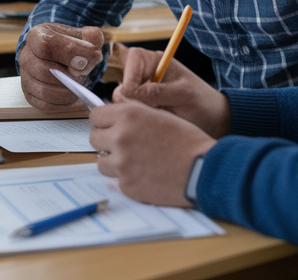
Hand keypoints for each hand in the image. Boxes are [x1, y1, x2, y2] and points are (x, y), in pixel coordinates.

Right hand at [18, 23, 105, 110]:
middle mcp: (26, 56)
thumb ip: (92, 39)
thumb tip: (90, 55)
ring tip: (80, 86)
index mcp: (38, 35)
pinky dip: (62, 104)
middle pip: (42, 70)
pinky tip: (75, 97)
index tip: (85, 61)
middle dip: (68, 76)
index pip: (46, 45)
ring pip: (42, 89)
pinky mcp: (30, 93)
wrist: (66, 54)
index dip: (69, 53)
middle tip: (82, 75)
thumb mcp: (86, 34)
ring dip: (66, 91)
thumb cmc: (75, 43)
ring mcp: (26, 76)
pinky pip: (43, 104)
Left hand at [90, 102, 216, 207]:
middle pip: (94, 138)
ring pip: (102, 161)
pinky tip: (147, 173)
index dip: (105, 120)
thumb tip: (114, 114)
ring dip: (115, 160)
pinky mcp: (126, 184)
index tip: (113, 125)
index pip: (95, 115)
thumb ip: (136, 112)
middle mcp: (120, 137)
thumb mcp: (162, 115)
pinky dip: (128, 177)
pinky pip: (116, 179)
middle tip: (127, 143)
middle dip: (108, 140)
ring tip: (138, 160)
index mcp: (130, 115)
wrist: (203, 169)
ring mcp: (121, 163)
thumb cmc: (188, 140)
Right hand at [113, 47, 230, 137]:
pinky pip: (128, 116)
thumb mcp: (181, 95)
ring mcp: (141, 94)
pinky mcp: (141, 110)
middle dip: (132, 101)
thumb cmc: (202, 102)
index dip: (131, 78)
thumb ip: (155, 92)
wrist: (212, 121)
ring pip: (121, 104)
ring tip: (158, 117)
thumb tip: (125, 93)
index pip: (131, 60)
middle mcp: (145, 75)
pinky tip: (154, 123)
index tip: (139, 96)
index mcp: (156, 61)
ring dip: (136, 113)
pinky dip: (138, 121)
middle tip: (153, 110)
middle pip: (121, 85)